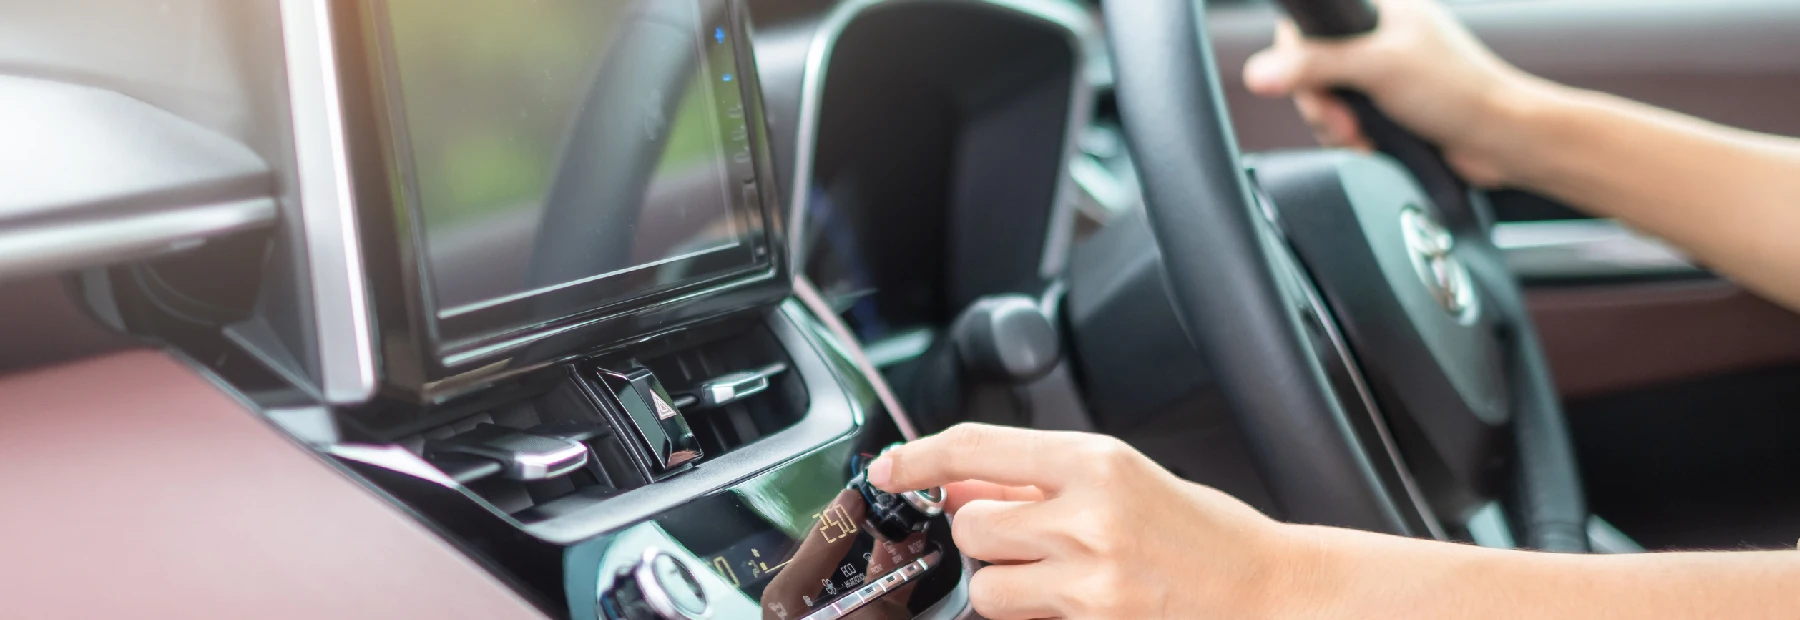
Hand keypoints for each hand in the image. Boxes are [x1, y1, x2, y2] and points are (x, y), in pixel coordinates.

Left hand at [866, 423, 1300, 618]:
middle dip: (986, 535)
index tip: (889, 468)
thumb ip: (1035, 478)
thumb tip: (958, 484)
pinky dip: (1031, 614)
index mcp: (1097, 460)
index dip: (918, 458)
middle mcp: (1090, 515)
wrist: (1267, 591)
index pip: (975, 447)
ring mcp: (1092, 579)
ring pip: (986, 585)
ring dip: (1004, 583)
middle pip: (972, 525)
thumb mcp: (1122, 479)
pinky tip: (1078, 603)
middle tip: (1032, 538)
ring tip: (1059, 577)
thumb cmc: (1198, 533)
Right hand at [1243, 0, 1541, 185]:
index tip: (1314, 84)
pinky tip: (1372, 144)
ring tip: (1363, 136)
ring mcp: (1379, 74)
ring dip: (1336, 127)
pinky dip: (1351, 140)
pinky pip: (1343, 123)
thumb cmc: (1459, 91)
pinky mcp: (1383, 108)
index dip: (1298, 58)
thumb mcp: (1378, 68)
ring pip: (1324, 101)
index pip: (1307, 24)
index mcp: (1378, 8)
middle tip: (1343, 119)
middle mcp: (1376, 37)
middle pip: (1309, 68)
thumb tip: (1259, 72)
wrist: (1500, 140)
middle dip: (1320, 103)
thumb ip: (1315, 65)